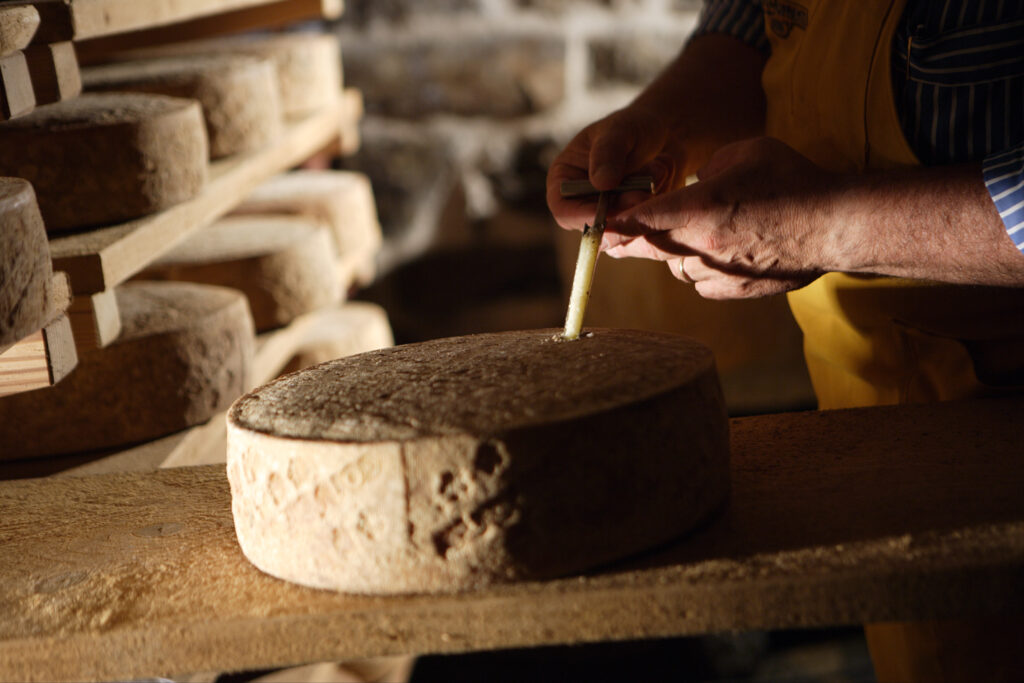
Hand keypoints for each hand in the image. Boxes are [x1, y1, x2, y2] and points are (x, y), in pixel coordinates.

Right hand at [546, 106, 685, 232]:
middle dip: (623, 211)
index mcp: (565, 180)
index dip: (584, 216)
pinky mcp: (633, 221)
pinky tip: (663, 173)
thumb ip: (608, 153)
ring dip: (645, 202)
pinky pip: (646, 226)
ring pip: (623, 228)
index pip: (563, 210)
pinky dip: (659, 202)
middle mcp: (584, 202)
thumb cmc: (633, 126)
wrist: (663, 133)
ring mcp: (610, 215)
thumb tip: (601, 183)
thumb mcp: (619, 130)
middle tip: (645, 191)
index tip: (609, 212)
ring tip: (658, 167)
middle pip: (596, 225)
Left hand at [604, 137, 843, 298]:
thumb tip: (693, 184)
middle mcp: (702, 247)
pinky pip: (702, 283)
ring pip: (677, 267)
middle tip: (612, 240)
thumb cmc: (793, 180)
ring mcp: (718, 274)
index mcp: (700, 210)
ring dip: (676, 254)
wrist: (837, 226)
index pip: (640, 220)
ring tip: (700, 235)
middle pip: (650, 249)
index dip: (614, 224)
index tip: (596, 228)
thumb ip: (708, 169)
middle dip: (631, 242)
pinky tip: (724, 253)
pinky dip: (703, 270)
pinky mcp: (734, 291)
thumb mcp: (744, 152)